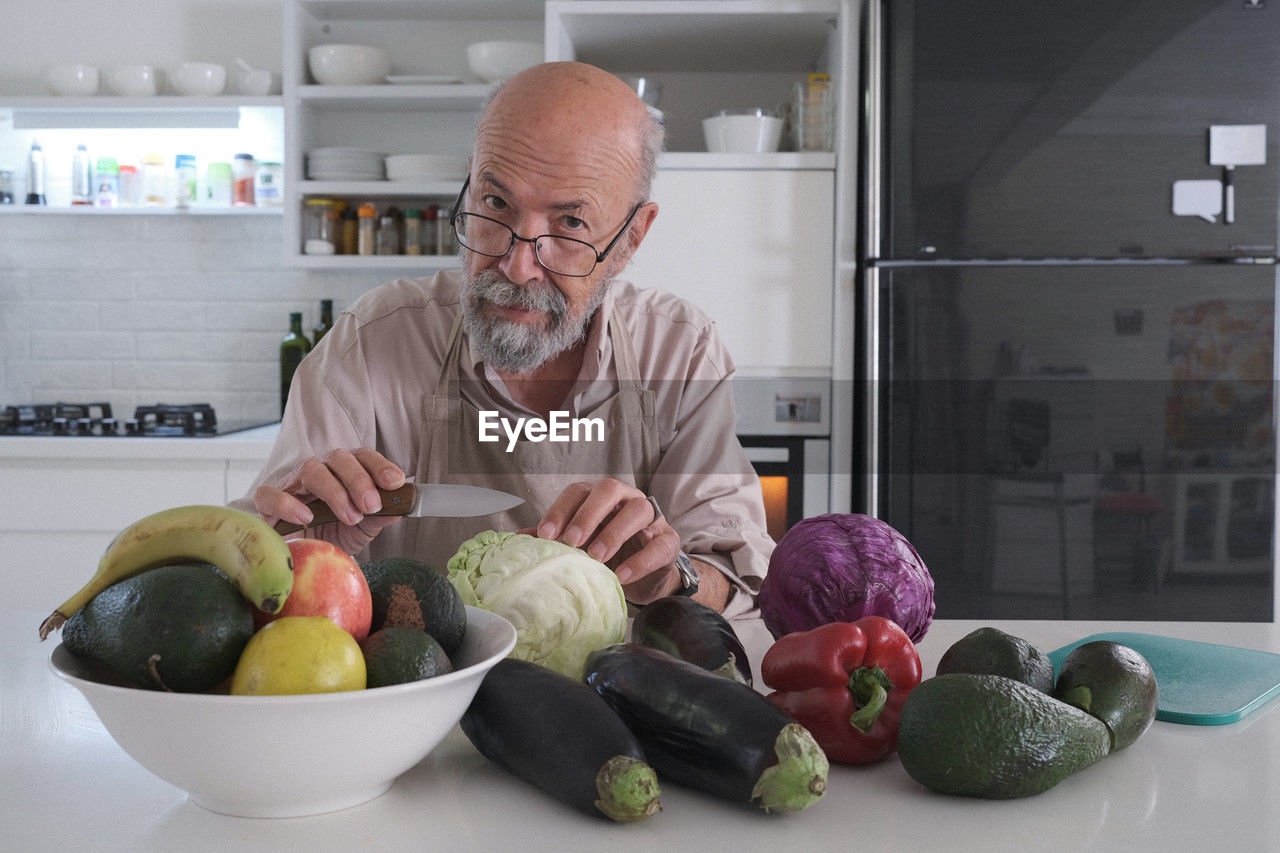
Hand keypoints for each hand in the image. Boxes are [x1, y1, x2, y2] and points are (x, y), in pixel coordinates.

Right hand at [254, 447, 405, 551]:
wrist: (303, 557)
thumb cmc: (334, 534)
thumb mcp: (363, 529)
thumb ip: (380, 517)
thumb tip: (401, 508)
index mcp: (345, 471)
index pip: (363, 456)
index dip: (380, 466)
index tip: (396, 482)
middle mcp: (320, 470)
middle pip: (338, 458)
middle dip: (359, 480)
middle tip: (372, 506)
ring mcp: (293, 483)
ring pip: (311, 470)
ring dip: (334, 492)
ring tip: (350, 517)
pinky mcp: (268, 503)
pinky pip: (270, 494)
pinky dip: (287, 503)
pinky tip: (306, 517)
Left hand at [535, 479, 683, 604]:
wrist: (646, 577)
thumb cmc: (610, 555)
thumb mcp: (581, 547)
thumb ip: (555, 539)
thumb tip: (519, 539)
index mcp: (601, 497)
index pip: (579, 491)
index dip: (561, 509)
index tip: (546, 534)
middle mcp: (626, 499)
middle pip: (610, 489)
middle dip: (588, 514)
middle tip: (572, 541)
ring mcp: (651, 518)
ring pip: (638, 510)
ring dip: (614, 533)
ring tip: (596, 558)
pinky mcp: (668, 541)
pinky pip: (658, 544)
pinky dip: (640, 560)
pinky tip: (622, 575)